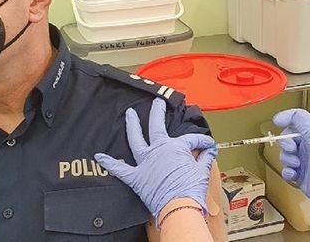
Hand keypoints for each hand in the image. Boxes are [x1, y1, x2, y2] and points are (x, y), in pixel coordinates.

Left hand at [94, 98, 216, 222]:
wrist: (179, 207)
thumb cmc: (191, 190)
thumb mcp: (202, 172)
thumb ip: (204, 158)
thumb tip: (210, 151)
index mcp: (176, 147)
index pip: (190, 139)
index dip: (201, 141)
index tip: (207, 145)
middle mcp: (159, 150)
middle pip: (156, 126)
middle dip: (157, 112)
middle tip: (156, 102)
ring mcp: (146, 162)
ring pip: (136, 140)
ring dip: (132, 126)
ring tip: (129, 114)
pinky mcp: (136, 177)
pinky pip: (120, 169)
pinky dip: (109, 163)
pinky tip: (99, 156)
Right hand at [273, 108, 309, 228]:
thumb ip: (306, 125)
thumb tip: (289, 115)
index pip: (297, 119)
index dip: (286, 117)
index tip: (277, 122)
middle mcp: (309, 146)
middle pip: (287, 137)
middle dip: (286, 144)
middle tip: (293, 150)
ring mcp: (304, 160)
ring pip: (284, 153)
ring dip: (287, 160)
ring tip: (297, 166)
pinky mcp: (299, 173)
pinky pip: (285, 168)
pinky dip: (287, 171)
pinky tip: (294, 175)